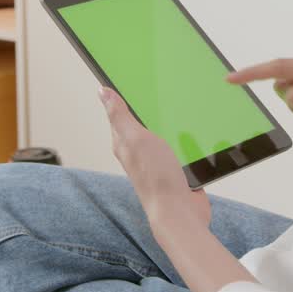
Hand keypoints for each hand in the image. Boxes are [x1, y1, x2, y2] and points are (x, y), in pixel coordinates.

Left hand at [99, 87, 211, 233]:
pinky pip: (178, 149)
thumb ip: (120, 115)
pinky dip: (183, 140)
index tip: (124, 79)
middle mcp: (139, 153)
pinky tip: (191, 133)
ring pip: (160, 137)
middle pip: (140, 124)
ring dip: (167, 124)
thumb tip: (102, 91)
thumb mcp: (136, 138)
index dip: (121, 97)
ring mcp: (157, 162)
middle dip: (146, 108)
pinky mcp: (176, 170)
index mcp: (125, 143)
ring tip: (175, 106)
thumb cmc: (156, 178)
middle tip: (154, 88)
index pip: (119, 114)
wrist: (180, 212)